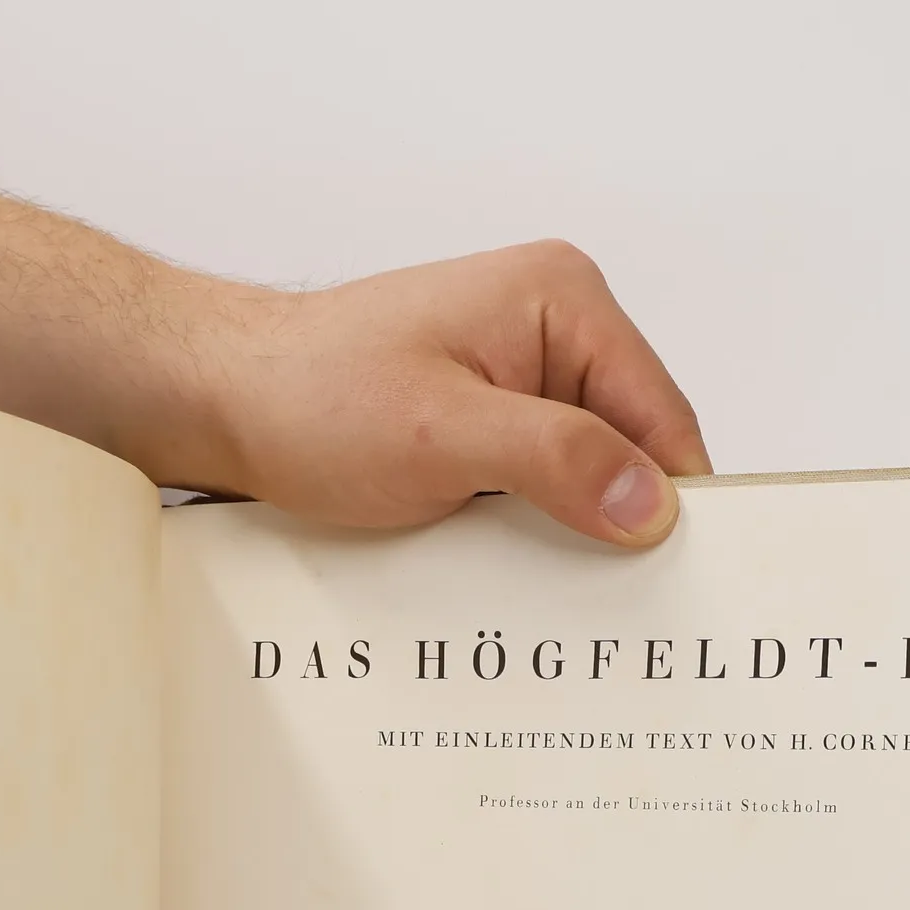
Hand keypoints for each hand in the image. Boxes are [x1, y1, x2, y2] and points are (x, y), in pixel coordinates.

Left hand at [158, 242, 712, 547]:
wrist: (223, 402)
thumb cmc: (310, 395)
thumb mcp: (442, 434)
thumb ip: (555, 460)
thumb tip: (650, 503)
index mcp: (563, 300)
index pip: (661, 413)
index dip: (677, 500)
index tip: (686, 580)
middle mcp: (555, 330)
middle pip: (636, 447)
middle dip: (627, 522)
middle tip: (627, 609)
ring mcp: (523, 378)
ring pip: (591, 476)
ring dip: (578, 534)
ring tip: (571, 598)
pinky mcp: (493, 423)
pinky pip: (546, 486)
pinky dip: (540, 531)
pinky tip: (524, 574)